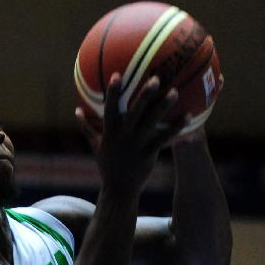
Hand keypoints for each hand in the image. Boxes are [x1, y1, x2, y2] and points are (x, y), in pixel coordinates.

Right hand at [79, 73, 187, 195]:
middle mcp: (123, 137)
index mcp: (110, 133)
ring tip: (175, 92)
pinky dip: (176, 127)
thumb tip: (76, 111)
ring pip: (151, 123)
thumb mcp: (95, 146)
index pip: (110, 109)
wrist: (119, 189)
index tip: (117, 75)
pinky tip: (188, 116)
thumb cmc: (107, 165)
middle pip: (134, 112)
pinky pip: (164, 138)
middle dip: (144, 95)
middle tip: (156, 78)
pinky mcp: (149, 154)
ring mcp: (136, 145)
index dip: (113, 93)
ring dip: (163, 107)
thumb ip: (86, 128)